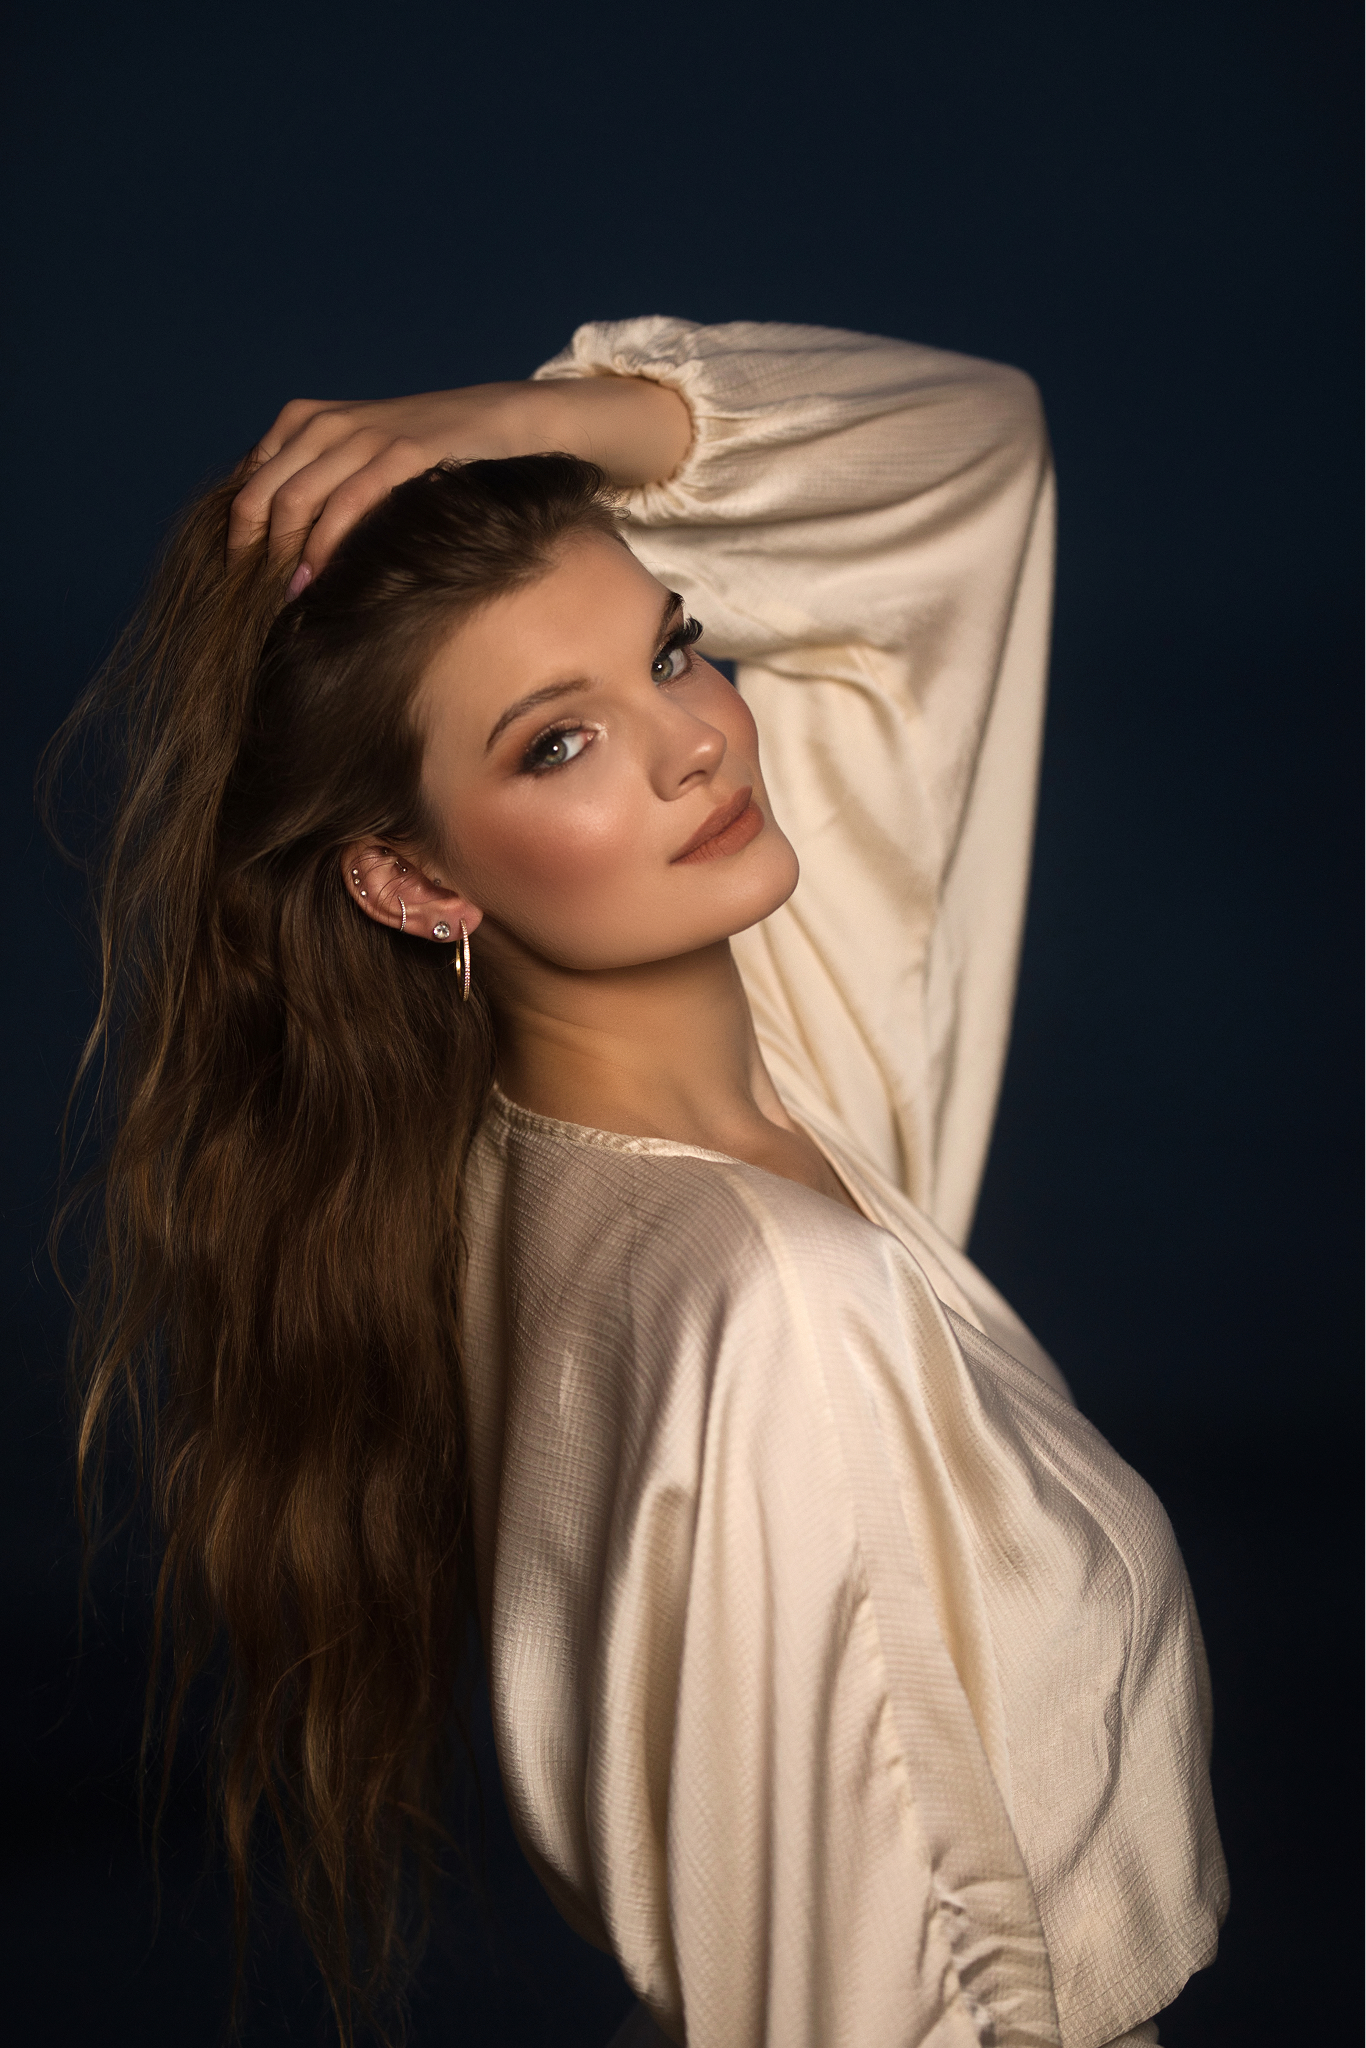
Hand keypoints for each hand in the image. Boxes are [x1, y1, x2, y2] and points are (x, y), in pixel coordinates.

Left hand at [226, 377, 691, 592]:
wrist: (507, 420)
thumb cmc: (434, 454)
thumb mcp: (366, 458)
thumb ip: (322, 486)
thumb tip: (280, 550)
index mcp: (307, 422)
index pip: (248, 483)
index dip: (239, 538)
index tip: (245, 584)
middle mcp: (327, 424)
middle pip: (261, 496)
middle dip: (254, 555)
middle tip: (259, 603)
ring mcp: (365, 434)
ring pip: (296, 500)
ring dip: (284, 559)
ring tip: (285, 603)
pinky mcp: (404, 451)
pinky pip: (350, 501)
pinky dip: (327, 544)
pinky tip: (320, 579)